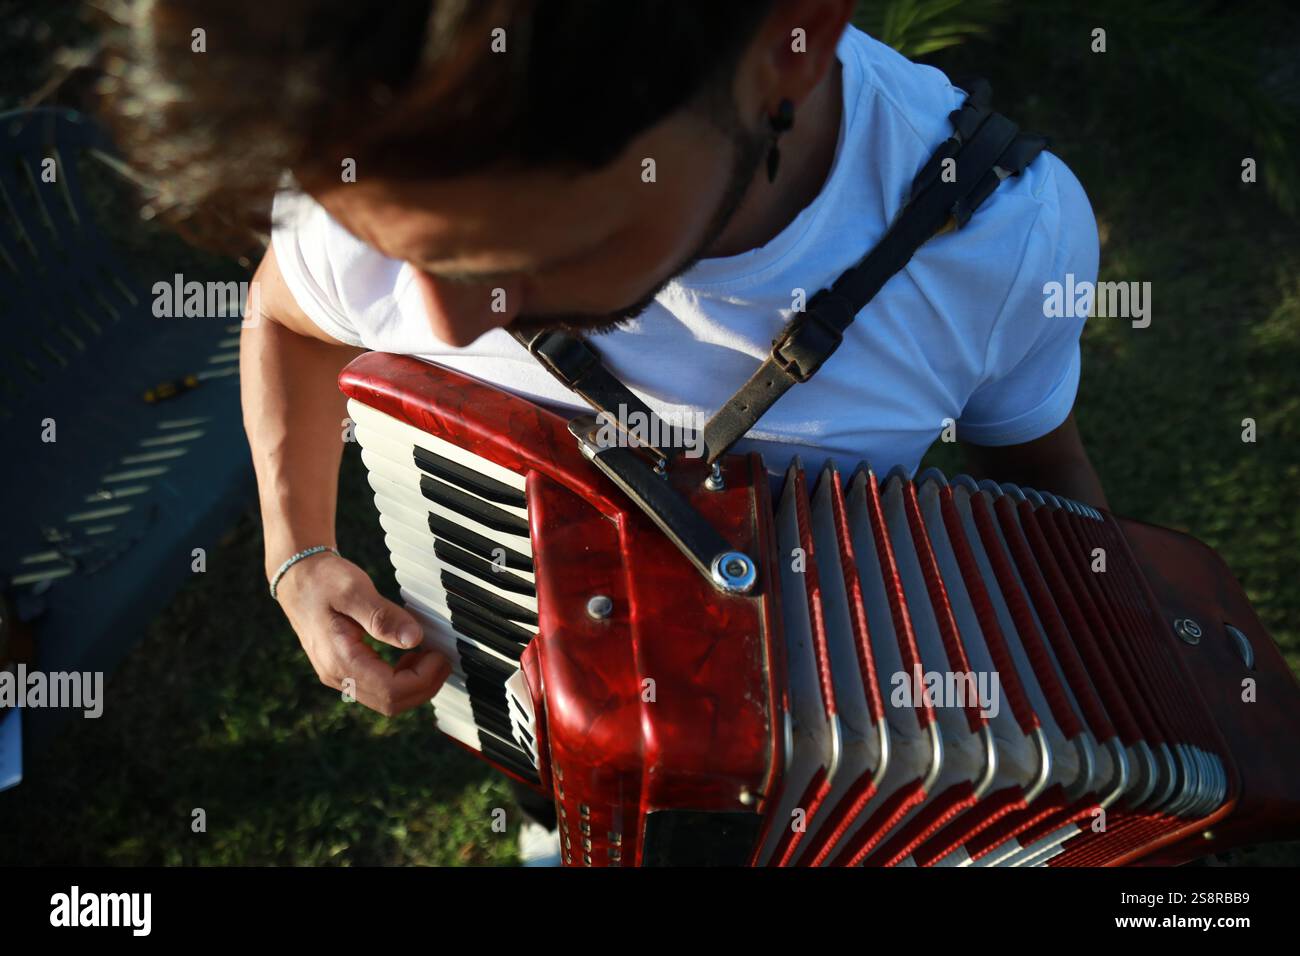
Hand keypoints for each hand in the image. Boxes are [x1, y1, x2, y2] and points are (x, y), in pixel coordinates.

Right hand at [273, 551, 450, 715]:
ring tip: (429, 655)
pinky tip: (410, 656)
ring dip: (414, 684)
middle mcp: (337, 676)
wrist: (297, 576)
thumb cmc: (323, 580)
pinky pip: (378, 689)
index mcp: (340, 660)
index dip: (423, 679)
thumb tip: (414, 639)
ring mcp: (339, 676)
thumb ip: (383, 617)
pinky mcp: (344, 671)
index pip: (392, 691)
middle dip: (424, 686)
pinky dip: (402, 679)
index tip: (439, 654)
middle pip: (391, 703)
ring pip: (386, 700)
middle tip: (443, 659)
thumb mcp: (354, 590)